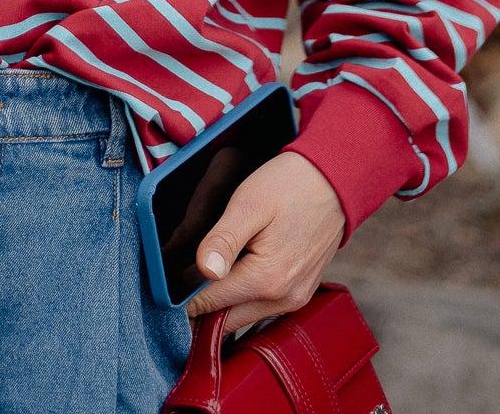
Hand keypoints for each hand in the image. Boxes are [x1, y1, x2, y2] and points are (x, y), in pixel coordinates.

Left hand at [185, 152, 345, 334]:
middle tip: (176, 283)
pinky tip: (231, 276)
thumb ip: (223, 240)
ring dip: (220, 305)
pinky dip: (241, 299)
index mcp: (266, 280)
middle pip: (223, 321)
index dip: (181, 297)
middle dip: (198, 307)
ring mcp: (294, 299)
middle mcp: (282, 300)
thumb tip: (203, 271)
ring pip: (242, 317)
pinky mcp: (300, 293)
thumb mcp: (250, 203)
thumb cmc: (291, 184)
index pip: (207, 305)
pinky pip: (261, 309)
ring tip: (200, 278)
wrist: (336, 178)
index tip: (163, 285)